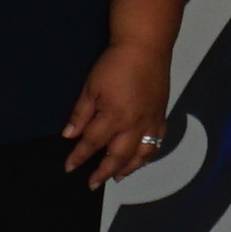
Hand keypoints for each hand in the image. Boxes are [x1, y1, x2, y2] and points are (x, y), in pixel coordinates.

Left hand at [59, 37, 172, 188]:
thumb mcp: (91, 87)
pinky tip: (140, 158)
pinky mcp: (161, 116)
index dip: (79, 157)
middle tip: (92, 183)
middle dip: (104, 172)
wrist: (146, 47)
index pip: (92, 143)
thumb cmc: (115, 64)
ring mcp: (151, 122)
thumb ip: (81, 114)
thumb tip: (69, 135)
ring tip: (117, 176)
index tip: (69, 167)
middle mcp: (134, 124)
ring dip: (128, 168)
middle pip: (118, 156)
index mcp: (114, 116)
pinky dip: (148, 154)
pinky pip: (157, 142)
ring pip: (141, 154)